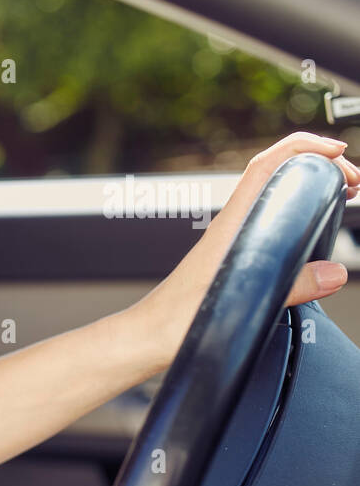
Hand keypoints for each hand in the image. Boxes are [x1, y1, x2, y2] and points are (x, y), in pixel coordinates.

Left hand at [133, 132, 358, 367]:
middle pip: (276, 176)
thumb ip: (288, 289)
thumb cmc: (174, 322)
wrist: (147, 338)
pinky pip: (269, 224)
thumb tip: (332, 272)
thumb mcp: (239, 306)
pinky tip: (310, 230)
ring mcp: (230, 242)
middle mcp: (230, 228)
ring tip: (343, 194)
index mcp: (229, 226)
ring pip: (274, 198)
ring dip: (309, 188)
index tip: (336, 152)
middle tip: (354, 181)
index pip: (265, 166)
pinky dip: (296, 215)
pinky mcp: (230, 260)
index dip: (302, 148)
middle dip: (318, 166)